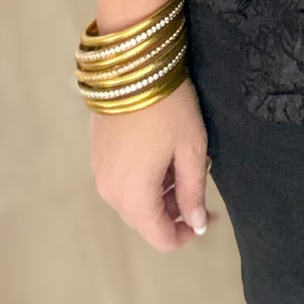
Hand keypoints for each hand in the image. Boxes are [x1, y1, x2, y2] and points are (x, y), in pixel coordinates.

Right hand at [89, 75, 219, 252]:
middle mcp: (110, 192)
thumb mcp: (191, 149)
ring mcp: (99, 173)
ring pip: (133, 200)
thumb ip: (193, 192)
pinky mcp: (96, 154)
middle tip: (198, 180)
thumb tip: (196, 226)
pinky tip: (161, 152)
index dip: (186, 234)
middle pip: (146, 220)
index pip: (161, 238)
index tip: (207, 217)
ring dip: (159, 193)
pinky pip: (122, 180)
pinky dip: (143, 178)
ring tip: (182, 161)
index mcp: (134, 197)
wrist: (133, 66)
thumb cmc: (169, 108)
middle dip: (174, 210)